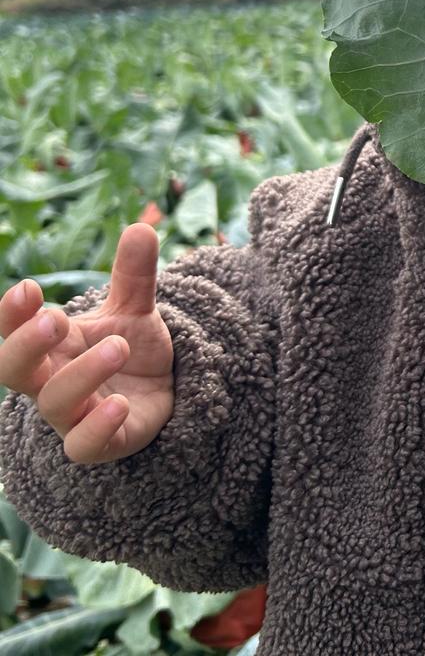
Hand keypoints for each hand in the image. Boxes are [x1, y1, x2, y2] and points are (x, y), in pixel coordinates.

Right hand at [0, 223, 173, 463]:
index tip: (28, 288)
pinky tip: (118, 404)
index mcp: (53, 345)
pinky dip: (98, 426)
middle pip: (14, 370)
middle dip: (26, 345)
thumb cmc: (129, 349)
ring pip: (54, 402)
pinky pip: (85, 445)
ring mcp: (75, 415)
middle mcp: (53, 381)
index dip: (13, 314)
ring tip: (118, 346)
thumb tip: (142, 227)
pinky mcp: (105, 443)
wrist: (162, 393)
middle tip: (54, 320)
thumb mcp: (135, 308)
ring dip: (82, 373)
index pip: (15, 331)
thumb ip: (134, 274)